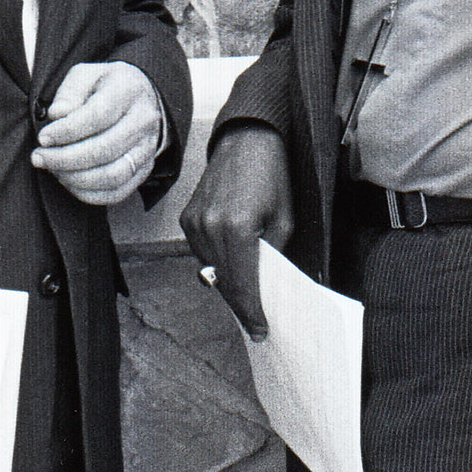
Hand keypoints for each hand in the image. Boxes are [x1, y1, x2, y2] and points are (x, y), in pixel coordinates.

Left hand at [31, 59, 161, 205]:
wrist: (140, 99)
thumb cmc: (106, 87)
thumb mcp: (86, 75)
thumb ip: (70, 91)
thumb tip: (58, 114)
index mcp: (128, 91)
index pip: (97, 116)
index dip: (66, 131)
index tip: (43, 137)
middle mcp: (143, 121)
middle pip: (104, 149)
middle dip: (64, 158)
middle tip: (39, 157)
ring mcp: (147, 148)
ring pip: (112, 175)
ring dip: (76, 179)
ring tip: (53, 170)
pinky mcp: (144, 169)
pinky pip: (117, 192)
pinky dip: (89, 193)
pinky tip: (69, 181)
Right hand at [181, 124, 292, 337]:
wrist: (247, 140)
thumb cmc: (272, 176)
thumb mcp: (284, 219)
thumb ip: (273, 255)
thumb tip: (266, 287)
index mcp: (237, 228)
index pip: (243, 284)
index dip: (252, 312)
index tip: (261, 331)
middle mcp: (209, 227)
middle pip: (224, 283)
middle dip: (241, 305)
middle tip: (255, 323)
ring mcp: (194, 223)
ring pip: (210, 271)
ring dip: (228, 285)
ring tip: (247, 297)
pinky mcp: (187, 218)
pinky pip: (201, 253)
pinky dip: (217, 263)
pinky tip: (233, 265)